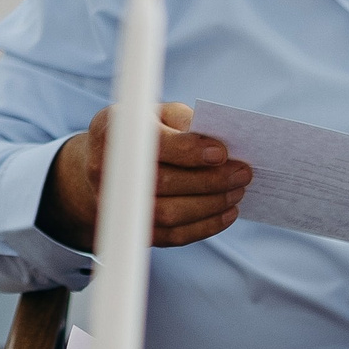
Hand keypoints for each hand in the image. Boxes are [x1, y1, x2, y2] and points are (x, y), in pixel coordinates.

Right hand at [36, 102, 253, 252]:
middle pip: (162, 182)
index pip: (152, 144)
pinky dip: (205, 226)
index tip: (222, 153)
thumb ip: (186, 122)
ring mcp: (114, 203)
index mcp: (113, 129)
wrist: (103, 162)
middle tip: (244, 173)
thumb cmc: (144, 131)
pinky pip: (171, 235)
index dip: (189, 151)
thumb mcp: (160, 113)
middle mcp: (106, 169)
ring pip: (168, 214)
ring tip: (239, 192)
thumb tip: (223, 145)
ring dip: (211, 206)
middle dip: (210, 180)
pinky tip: (227, 213)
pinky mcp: (130, 227)